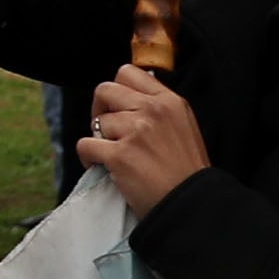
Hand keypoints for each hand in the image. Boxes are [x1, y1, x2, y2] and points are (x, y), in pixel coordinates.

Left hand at [79, 64, 209, 207]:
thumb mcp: (183, 127)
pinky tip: (103, 167)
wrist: (192, 205)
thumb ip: (158, 109)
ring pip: (96, 122)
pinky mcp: (119, 155)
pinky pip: (85, 145)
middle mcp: (153, 111)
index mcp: (170, 101)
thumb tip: (128, 97)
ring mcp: (136, 132)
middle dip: (101, 110)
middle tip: (109, 132)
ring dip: (100, 139)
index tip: (117, 108)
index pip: (128, 73)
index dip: (116, 91)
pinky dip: (88, 157)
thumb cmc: (186, 172)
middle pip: (105, 90)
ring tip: (117, 156)